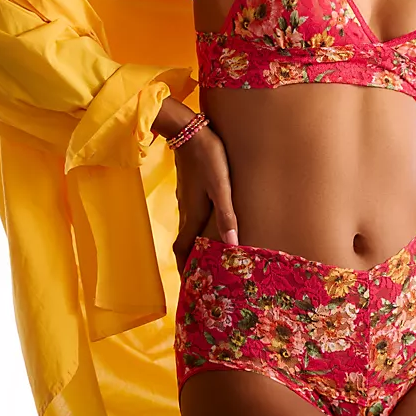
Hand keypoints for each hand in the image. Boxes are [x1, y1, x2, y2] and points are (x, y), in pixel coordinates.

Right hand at [171, 125, 238, 275]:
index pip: (183, 250)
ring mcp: (185, 198)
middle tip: (201, 276)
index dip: (185, 269)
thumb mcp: (221, 186)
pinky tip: (208, 224)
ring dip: (194, 244)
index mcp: (192, 215)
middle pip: (185, 243)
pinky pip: (191, 215)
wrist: (189, 129)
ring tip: (208, 256)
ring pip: (188, 229)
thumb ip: (227, 214)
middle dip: (191, 261)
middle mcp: (186, 210)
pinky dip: (197, 228)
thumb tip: (233, 245)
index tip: (190, 286)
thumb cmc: (208, 158)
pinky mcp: (189, 187)